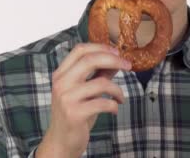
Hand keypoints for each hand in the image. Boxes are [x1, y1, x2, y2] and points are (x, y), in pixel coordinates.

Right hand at [36, 43, 131, 157]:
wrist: (61, 142)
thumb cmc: (75, 113)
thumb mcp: (85, 91)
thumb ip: (98, 74)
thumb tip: (117, 59)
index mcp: (61, 74)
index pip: (80, 50)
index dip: (101, 47)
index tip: (117, 52)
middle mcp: (61, 83)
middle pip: (90, 60)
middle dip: (114, 60)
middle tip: (129, 65)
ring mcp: (66, 98)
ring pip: (101, 83)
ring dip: (117, 90)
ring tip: (120, 97)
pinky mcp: (75, 114)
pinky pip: (103, 103)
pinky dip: (114, 105)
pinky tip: (114, 109)